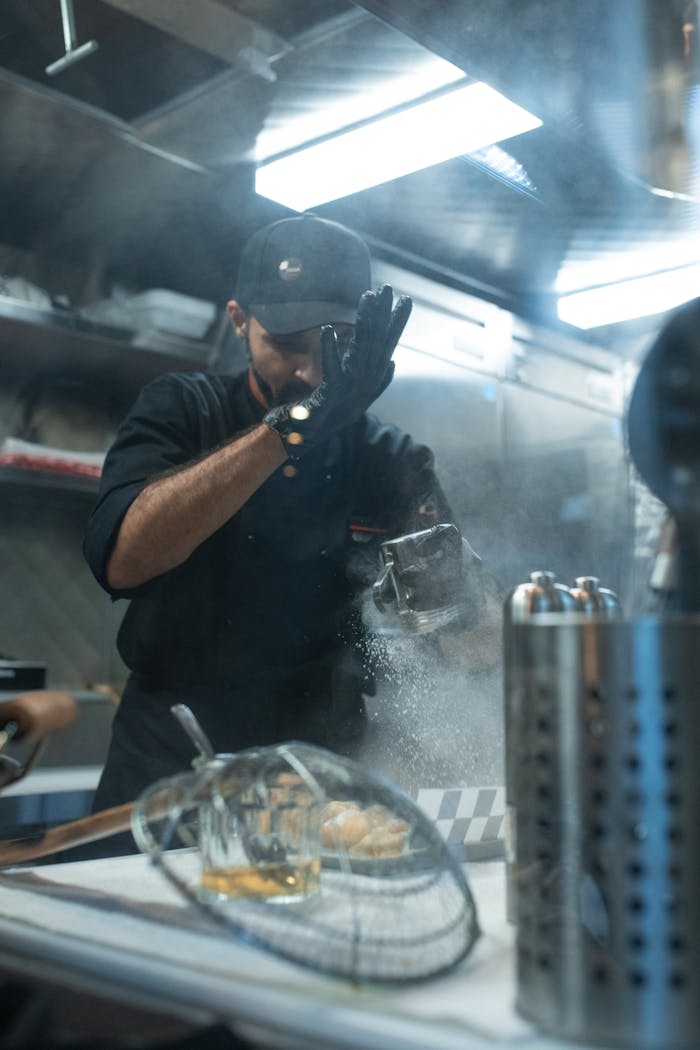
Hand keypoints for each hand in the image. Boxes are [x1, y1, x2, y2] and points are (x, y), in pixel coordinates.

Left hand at [264, 285, 411, 458]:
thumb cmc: (330, 414)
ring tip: (367, 299)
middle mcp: (365, 384)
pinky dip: (331, 350)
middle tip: (387, 289)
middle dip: (383, 315)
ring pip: (360, 351)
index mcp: (372, 381)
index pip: (388, 345)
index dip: (397, 323)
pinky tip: (329, 330)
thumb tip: (392, 362)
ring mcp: (349, 390)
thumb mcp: (358, 396)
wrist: (307, 439)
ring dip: (364, 324)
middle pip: (377, 344)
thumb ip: (378, 380)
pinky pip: (331, 370)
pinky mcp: (330, 396)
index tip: (406, 300)